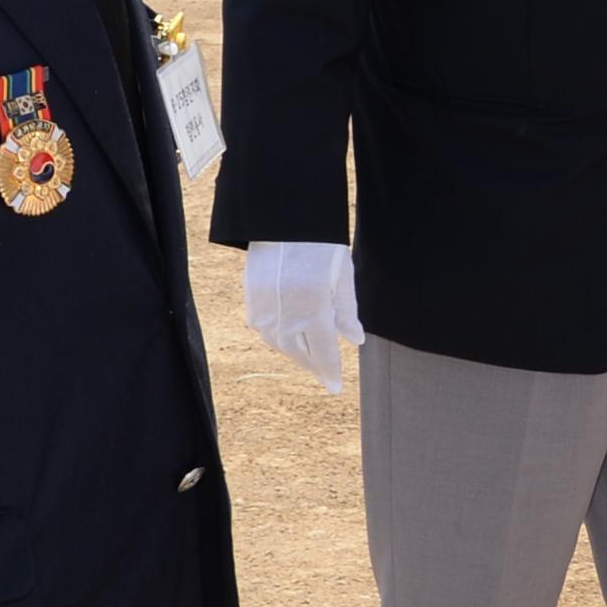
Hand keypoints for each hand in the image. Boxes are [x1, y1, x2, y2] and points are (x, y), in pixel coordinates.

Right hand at [244, 238, 359, 390]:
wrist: (281, 218)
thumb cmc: (320, 243)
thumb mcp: (342, 274)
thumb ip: (347, 311)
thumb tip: (355, 341)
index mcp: (314, 309)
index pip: (325, 353)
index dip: (330, 372)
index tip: (335, 388)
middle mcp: (286, 315)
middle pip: (301, 353)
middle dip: (314, 364)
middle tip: (324, 373)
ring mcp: (265, 310)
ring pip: (281, 344)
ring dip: (296, 352)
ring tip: (309, 355)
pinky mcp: (251, 302)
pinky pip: (265, 330)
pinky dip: (279, 336)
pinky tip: (289, 335)